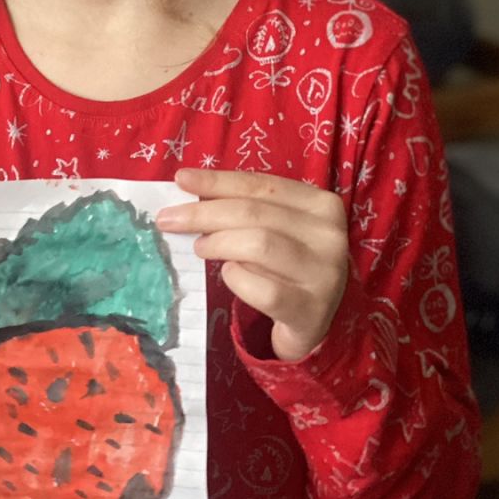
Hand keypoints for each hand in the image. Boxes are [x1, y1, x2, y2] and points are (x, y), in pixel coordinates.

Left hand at [156, 169, 350, 362]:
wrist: (315, 319)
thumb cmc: (288, 263)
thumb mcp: (277, 227)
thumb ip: (245, 207)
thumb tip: (188, 186)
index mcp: (322, 205)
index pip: (262, 185)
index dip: (217, 181)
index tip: (181, 179)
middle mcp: (329, 236)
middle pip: (254, 213)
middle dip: (203, 213)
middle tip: (168, 219)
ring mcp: (324, 274)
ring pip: (258, 245)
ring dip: (218, 243)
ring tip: (199, 247)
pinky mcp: (310, 309)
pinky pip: (261, 289)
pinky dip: (235, 278)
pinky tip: (228, 274)